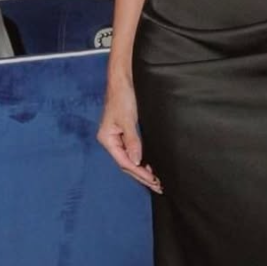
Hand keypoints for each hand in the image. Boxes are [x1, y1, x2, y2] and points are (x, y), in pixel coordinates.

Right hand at [97, 75, 161, 191]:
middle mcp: (111, 140)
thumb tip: (137, 161)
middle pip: (126, 163)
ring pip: (130, 159)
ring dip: (142, 170)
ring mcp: (117, 137)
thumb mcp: (128, 120)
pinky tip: (150, 166)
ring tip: (156, 181)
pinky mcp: (125, 132)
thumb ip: (133, 141)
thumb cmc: (123, 97)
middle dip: (142, 175)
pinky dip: (142, 160)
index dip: (139, 172)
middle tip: (158, 186)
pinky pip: (133, 151)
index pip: (124, 162)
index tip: (153, 180)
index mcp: (107, 139)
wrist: (123, 80)